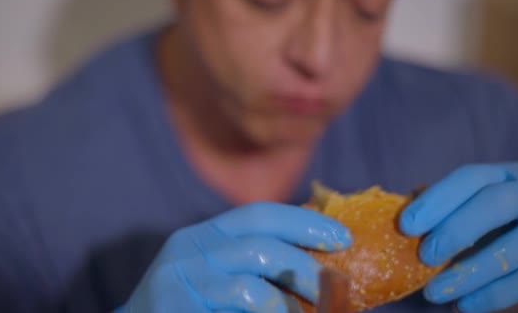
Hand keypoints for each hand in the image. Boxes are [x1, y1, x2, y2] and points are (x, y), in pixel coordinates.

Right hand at [120, 202, 351, 312]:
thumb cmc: (189, 304)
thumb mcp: (217, 275)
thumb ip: (255, 265)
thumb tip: (320, 267)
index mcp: (204, 235)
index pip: (259, 215)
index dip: (304, 222)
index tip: (342, 237)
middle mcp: (189, 250)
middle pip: (260, 248)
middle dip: (305, 268)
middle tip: (335, 287)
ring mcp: (179, 283)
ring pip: (250, 290)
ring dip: (288, 307)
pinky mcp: (175, 310)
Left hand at [400, 163, 517, 311]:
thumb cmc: (510, 229)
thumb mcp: (483, 213)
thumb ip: (450, 210)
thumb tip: (401, 210)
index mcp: (507, 177)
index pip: (470, 178)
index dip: (437, 199)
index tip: (407, 225)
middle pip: (495, 202)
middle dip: (456, 228)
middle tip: (425, 255)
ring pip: (511, 248)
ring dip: (468, 273)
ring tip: (434, 293)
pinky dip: (493, 295)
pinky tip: (465, 305)